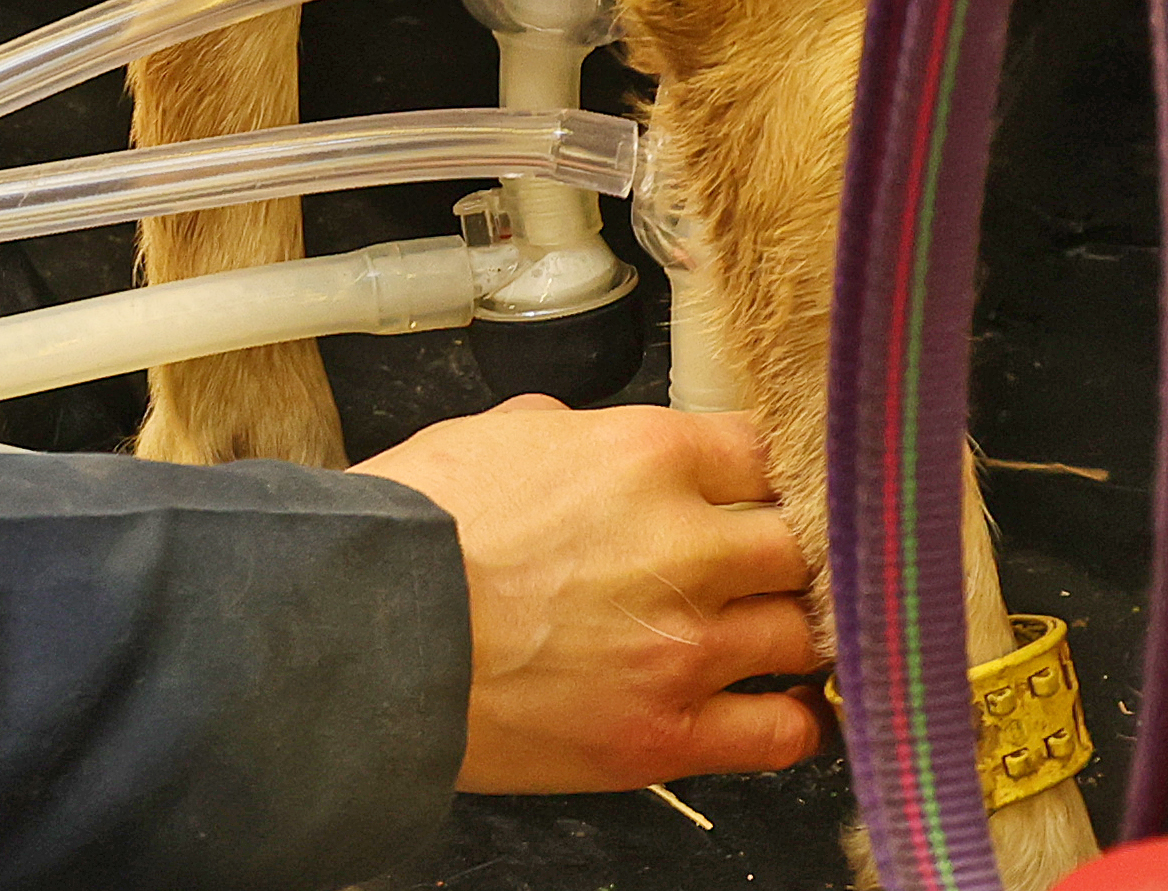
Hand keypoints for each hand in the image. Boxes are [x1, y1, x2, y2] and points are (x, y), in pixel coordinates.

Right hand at [356, 396, 824, 790]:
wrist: (363, 635)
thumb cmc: (413, 531)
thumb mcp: (494, 434)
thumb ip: (572, 432)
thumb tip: (587, 437)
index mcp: (648, 457)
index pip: (765, 452)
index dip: (760, 475)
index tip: (752, 494)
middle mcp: (685, 548)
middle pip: (803, 542)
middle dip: (782, 551)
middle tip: (760, 566)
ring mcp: (684, 648)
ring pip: (804, 632)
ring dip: (789, 628)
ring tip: (767, 632)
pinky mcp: (666, 734)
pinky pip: (782, 732)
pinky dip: (793, 718)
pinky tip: (775, 702)